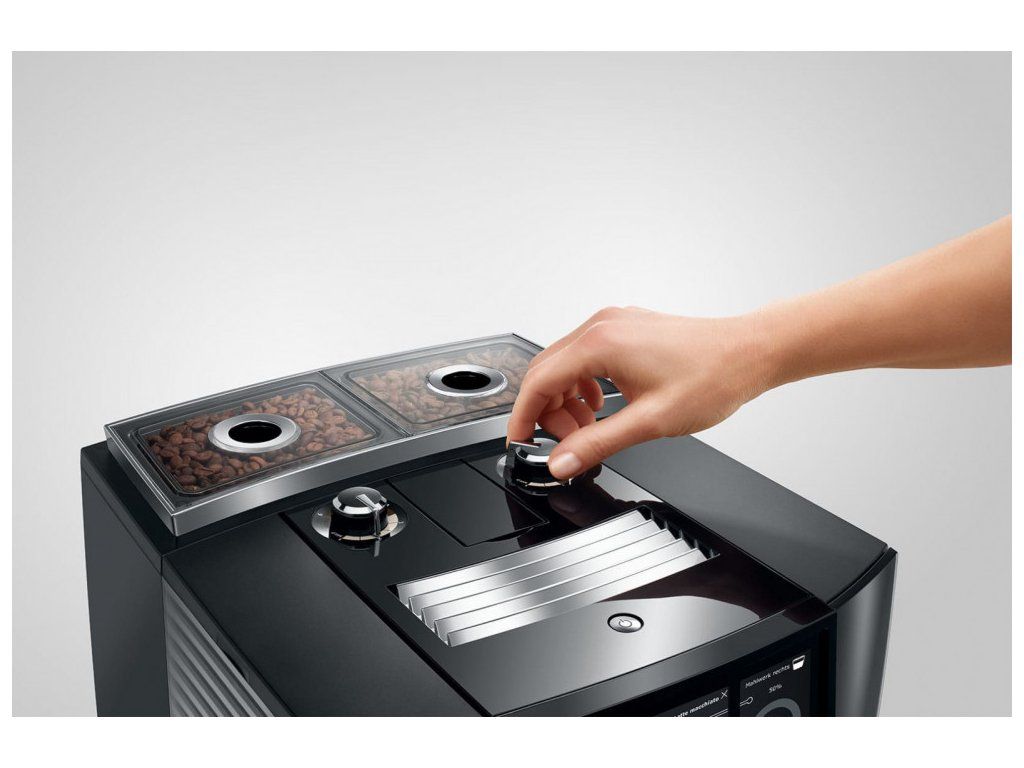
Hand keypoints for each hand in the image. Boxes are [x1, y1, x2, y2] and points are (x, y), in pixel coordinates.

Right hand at [507, 307, 770, 478]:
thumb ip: (597, 443)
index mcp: (600, 344)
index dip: (523, 417)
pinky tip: (601, 406)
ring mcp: (613, 323)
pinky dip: (582, 384)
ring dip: (565, 399)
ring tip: (588, 428)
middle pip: (546, 371)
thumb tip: (561, 461)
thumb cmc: (712, 377)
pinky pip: (584, 355)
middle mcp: (601, 326)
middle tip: (566, 443)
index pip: (538, 381)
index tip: (520, 441)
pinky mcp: (624, 327)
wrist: (750, 352)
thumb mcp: (649, 422)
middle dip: (547, 411)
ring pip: (564, 363)